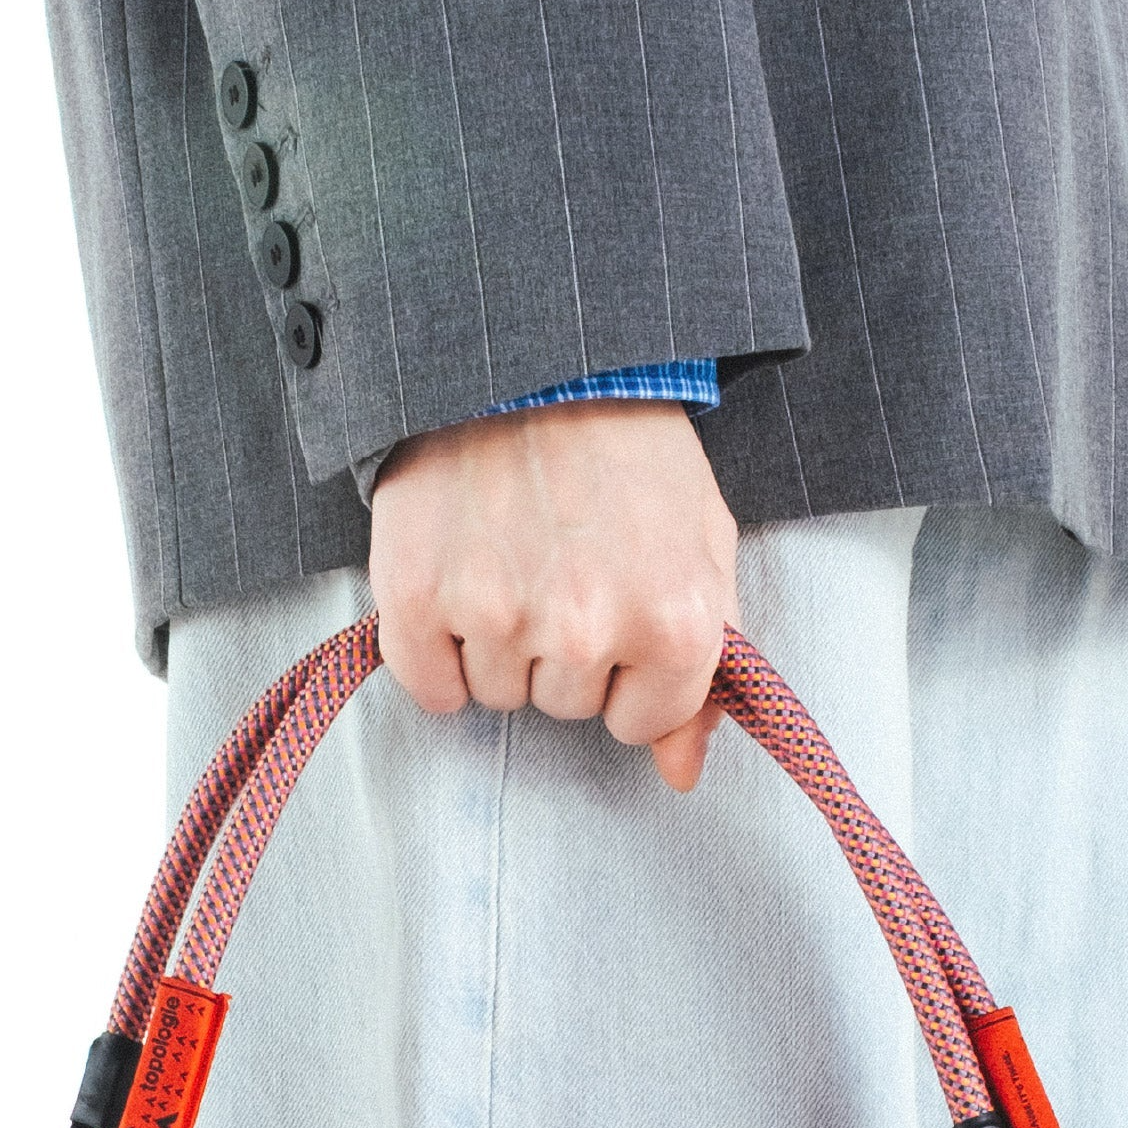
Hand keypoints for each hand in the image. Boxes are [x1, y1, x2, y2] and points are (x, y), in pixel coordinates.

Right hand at [368, 401, 738, 792]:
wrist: (528, 353)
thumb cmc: (624, 445)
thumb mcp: (700, 544)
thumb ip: (705, 669)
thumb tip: (681, 774)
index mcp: (676, 624)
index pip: (637, 722)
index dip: (623, 670)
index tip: (613, 602)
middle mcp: (591, 630)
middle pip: (565, 708)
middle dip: (562, 648)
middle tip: (558, 556)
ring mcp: (502, 615)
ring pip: (499, 696)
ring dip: (500, 641)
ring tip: (510, 549)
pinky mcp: (421, 598)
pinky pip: (432, 688)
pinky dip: (436, 651)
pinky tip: (459, 577)